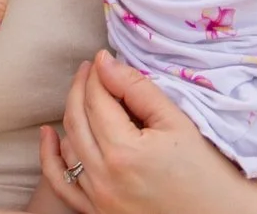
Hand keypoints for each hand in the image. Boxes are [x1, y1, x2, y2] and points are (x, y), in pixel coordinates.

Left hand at [39, 51, 256, 213]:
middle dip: (80, 88)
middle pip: (77, 119)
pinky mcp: (98, 212)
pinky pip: (62, 184)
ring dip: (69, 115)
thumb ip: (138, 90)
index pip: (97, 100)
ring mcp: (99, 199)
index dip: (96, 74)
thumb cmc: (207, 171)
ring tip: (80, 93)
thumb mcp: (178, 124)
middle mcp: (104, 177)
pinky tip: (49, 136)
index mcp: (124, 152)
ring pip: (68, 146)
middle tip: (88, 69)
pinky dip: (51, 158)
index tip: (101, 59)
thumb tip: (103, 61)